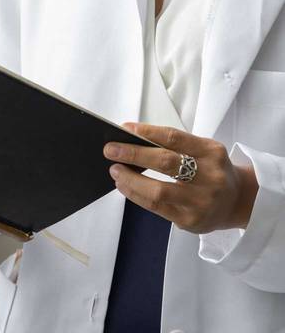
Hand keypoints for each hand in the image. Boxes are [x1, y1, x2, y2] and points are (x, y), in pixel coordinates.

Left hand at [103, 123, 258, 233]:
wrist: (238, 202)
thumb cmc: (212, 170)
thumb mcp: (203, 150)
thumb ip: (175, 145)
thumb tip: (133, 138)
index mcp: (211, 152)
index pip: (174, 138)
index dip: (147, 132)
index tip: (125, 128)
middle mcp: (210, 177)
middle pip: (165, 162)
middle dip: (134, 154)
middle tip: (110, 149)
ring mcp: (201, 202)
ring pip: (158, 190)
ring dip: (131, 179)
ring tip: (115, 170)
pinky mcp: (191, 221)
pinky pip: (157, 208)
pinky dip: (136, 195)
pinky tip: (125, 186)